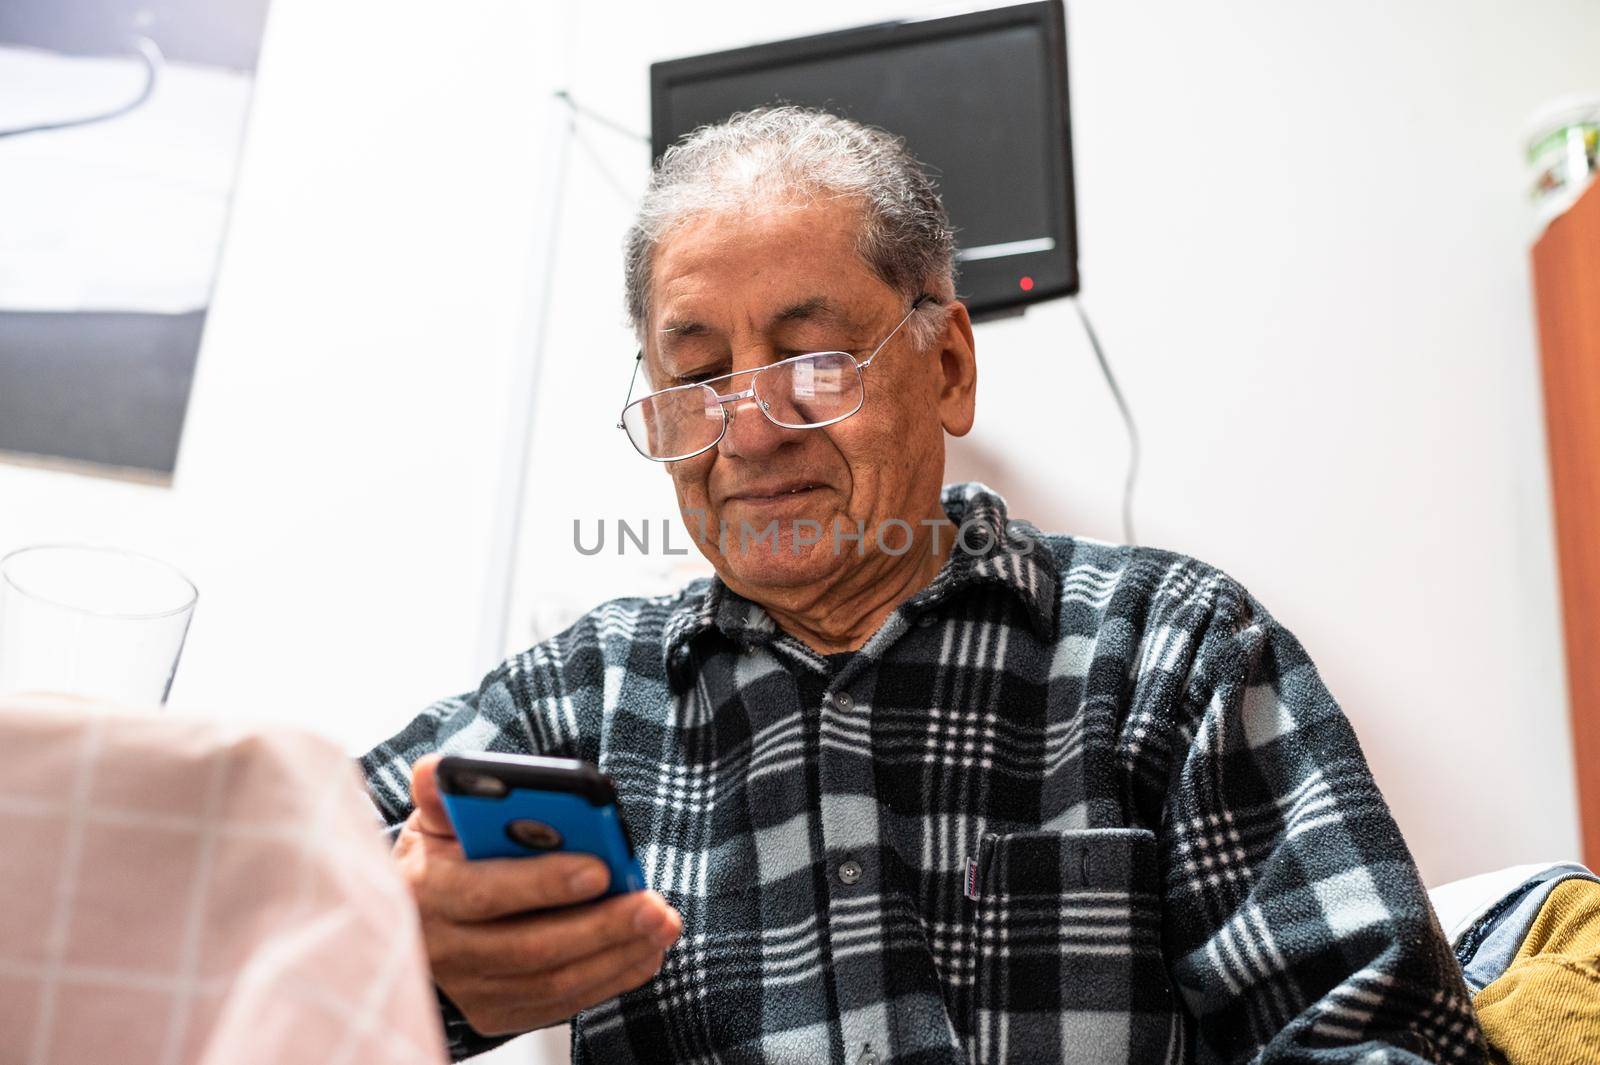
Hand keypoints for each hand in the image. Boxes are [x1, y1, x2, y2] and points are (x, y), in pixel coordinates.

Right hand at [393, 754, 681, 1035]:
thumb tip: (440, 770)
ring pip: (553, 982)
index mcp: (427, 891)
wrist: (417, 922)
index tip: (600, 868)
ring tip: (662, 924)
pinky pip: (562, 1003)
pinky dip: (611, 978)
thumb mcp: (433, 820)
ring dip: (616, 954)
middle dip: (601, 926)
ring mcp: (471, 989)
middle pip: (530, 948)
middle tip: (655, 906)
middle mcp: (445, 950)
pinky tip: (646, 951)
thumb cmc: (441, 856)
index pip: (485, 893)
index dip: (543, 883)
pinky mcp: (496, 1013)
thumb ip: (443, 793)